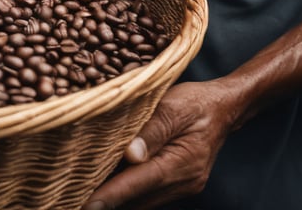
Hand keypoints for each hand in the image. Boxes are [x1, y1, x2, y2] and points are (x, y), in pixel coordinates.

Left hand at [82, 80, 235, 209]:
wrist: (226, 108)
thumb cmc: (197, 102)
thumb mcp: (174, 106)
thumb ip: (151, 130)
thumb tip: (129, 155)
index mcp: (180, 163)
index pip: (136, 184)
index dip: (108, 196)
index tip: (85, 204)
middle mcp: (182, 183)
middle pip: (137, 200)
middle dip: (107, 201)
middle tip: (75, 197)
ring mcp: (183, 187)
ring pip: (143, 202)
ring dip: (118, 199)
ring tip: (86, 193)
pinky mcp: (181, 185)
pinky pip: (150, 195)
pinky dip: (130, 193)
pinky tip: (111, 186)